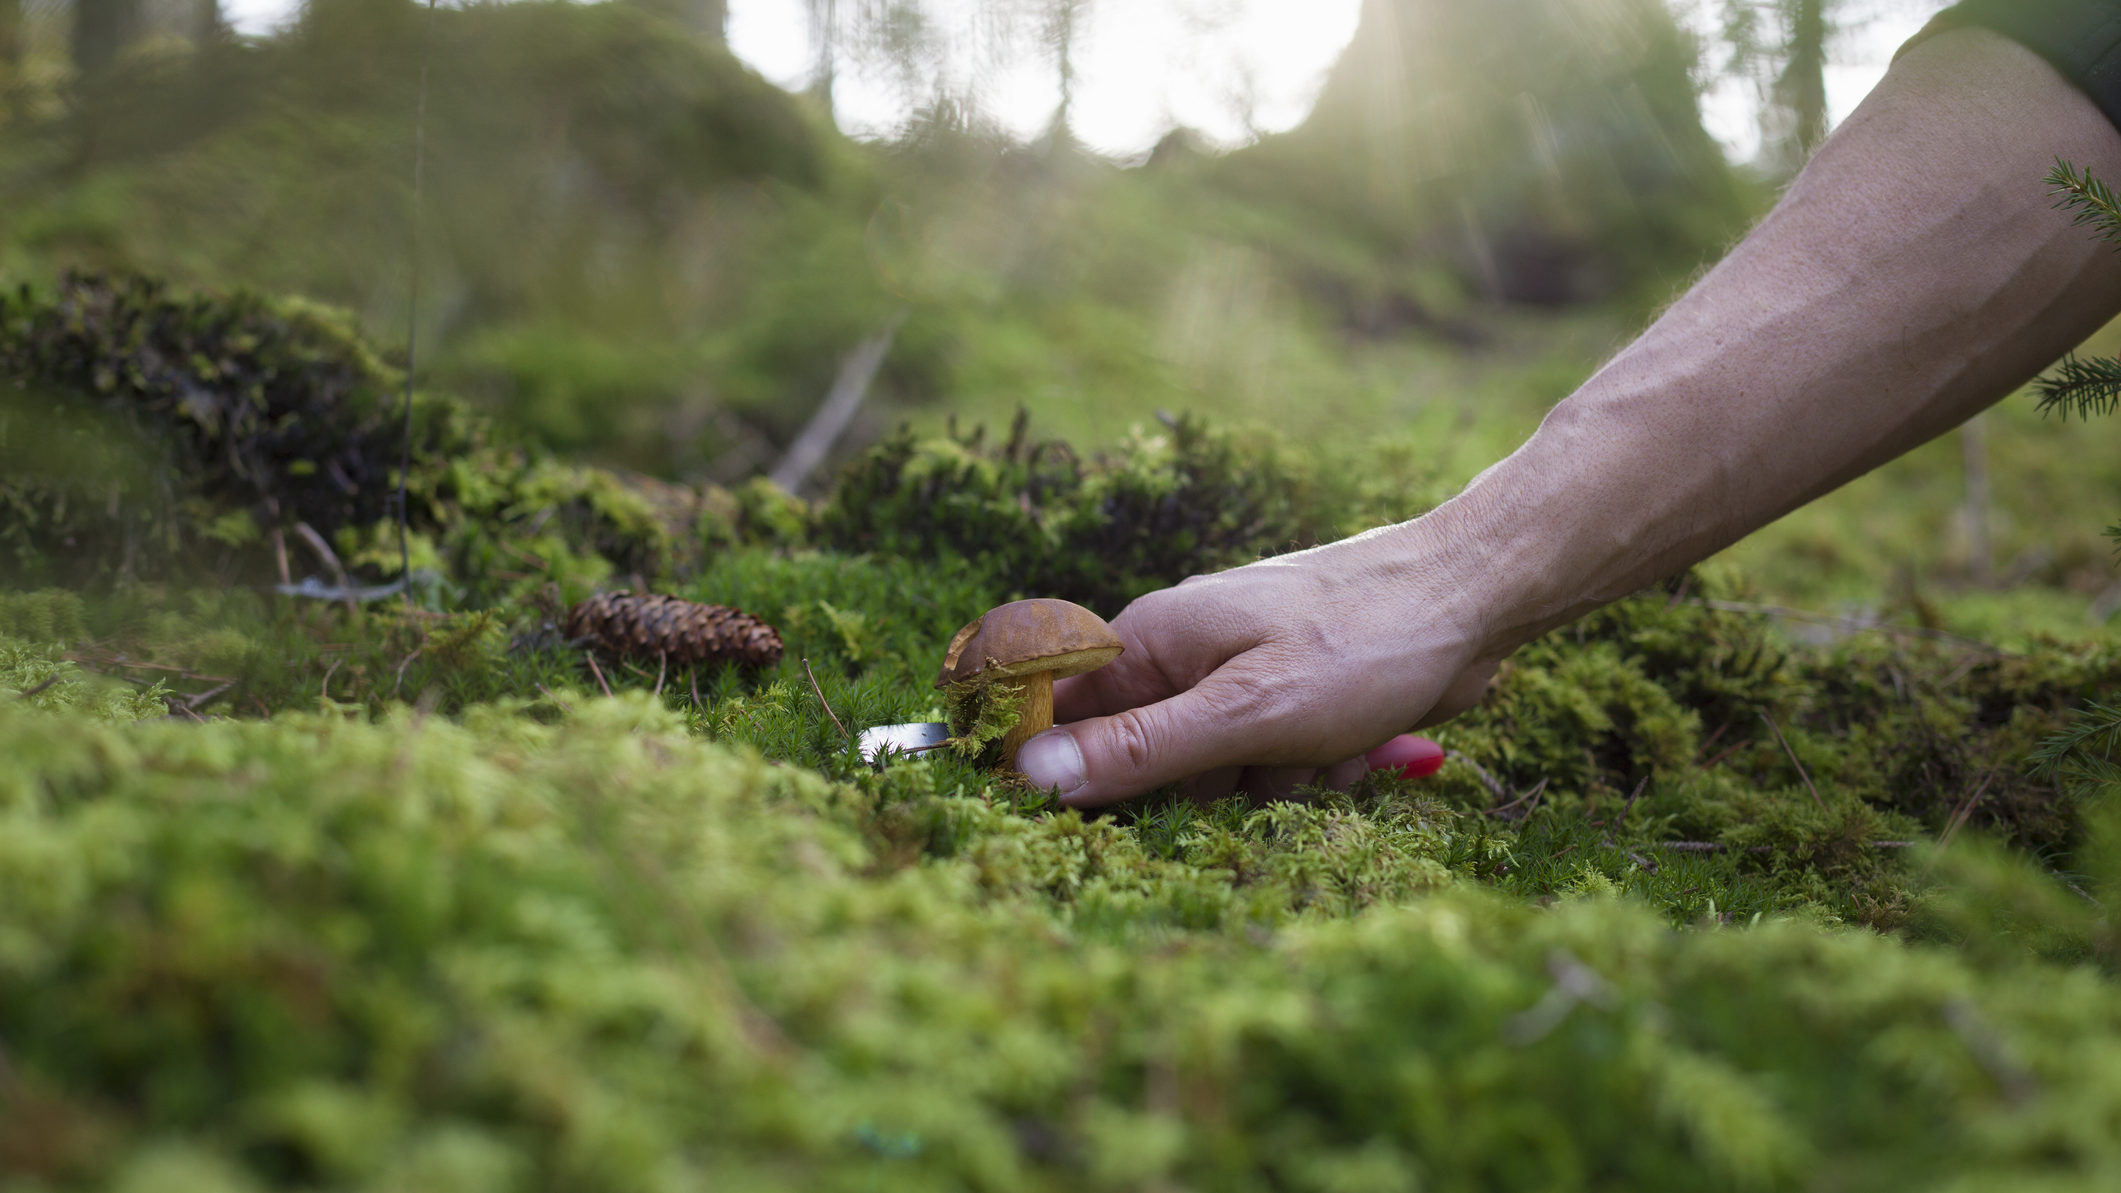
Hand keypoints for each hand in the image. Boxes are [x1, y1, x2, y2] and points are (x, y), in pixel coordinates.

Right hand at [1016, 527, 1498, 807]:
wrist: (1477, 598)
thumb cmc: (1365, 641)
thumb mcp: (1246, 713)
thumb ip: (1139, 749)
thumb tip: (1032, 772)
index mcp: (1150, 641)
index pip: (1059, 715)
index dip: (1069, 770)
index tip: (1119, 805)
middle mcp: (1183, 653)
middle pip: (1144, 762)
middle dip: (1206, 786)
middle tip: (1260, 766)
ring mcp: (1238, 674)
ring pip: (1217, 773)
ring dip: (1272, 783)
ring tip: (1325, 746)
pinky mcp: (1287, 696)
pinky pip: (1270, 763)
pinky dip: (1312, 770)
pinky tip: (1355, 745)